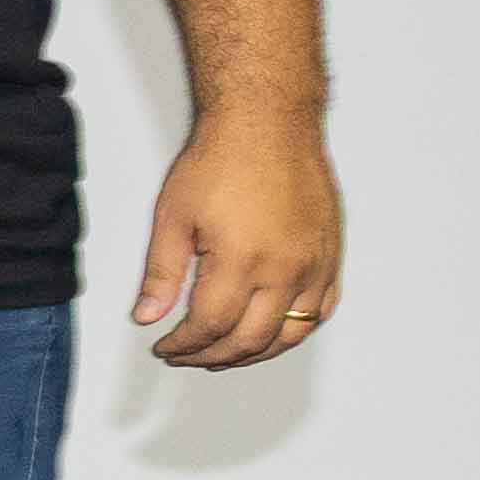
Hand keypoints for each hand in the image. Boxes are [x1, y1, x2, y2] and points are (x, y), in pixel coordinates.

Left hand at [130, 109, 339, 368]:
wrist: (268, 124)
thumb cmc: (220, 160)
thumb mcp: (174, 216)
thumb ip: (162, 274)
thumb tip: (147, 317)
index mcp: (242, 261)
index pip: (210, 326)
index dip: (184, 345)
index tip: (164, 347)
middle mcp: (286, 269)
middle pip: (251, 339)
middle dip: (213, 356)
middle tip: (187, 356)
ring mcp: (315, 265)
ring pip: (292, 333)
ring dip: (255, 353)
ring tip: (222, 354)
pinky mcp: (331, 255)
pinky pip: (321, 309)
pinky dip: (295, 330)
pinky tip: (270, 332)